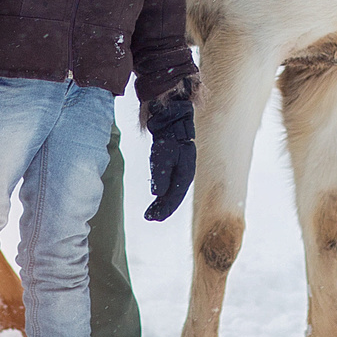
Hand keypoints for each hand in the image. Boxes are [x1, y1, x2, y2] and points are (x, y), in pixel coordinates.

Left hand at [143, 97, 194, 222]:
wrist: (172, 119)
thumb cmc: (168, 136)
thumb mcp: (162, 155)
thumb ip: (160, 175)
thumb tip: (158, 194)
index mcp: (186, 173)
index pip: (175, 197)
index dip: (164, 209)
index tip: (152, 218)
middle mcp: (185, 174)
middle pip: (174, 197)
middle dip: (163, 209)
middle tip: (150, 218)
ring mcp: (181, 170)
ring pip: (173, 192)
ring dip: (162, 203)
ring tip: (151, 212)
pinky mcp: (175, 166)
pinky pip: (170, 185)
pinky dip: (163, 193)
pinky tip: (157, 198)